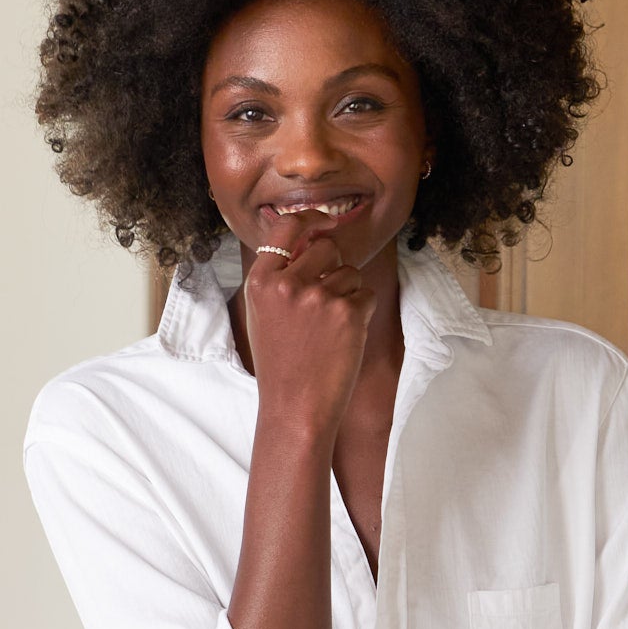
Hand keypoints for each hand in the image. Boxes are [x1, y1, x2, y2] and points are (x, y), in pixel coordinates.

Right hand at [240, 215, 375, 444]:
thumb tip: (310, 235)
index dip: (310, 219)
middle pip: (326, 248)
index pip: (287, 227)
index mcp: (261, 282)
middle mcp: (287, 284)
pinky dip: (361, 314)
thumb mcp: (263, 313)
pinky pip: (366, 295)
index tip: (325, 220)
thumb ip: (280, 275)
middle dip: (333, 268)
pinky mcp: (348, 312)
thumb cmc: (281, 365)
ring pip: (349, 273)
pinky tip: (343, 339)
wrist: (295, 409)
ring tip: (329, 331)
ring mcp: (318, 297)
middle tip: (324, 305)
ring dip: (348, 295)